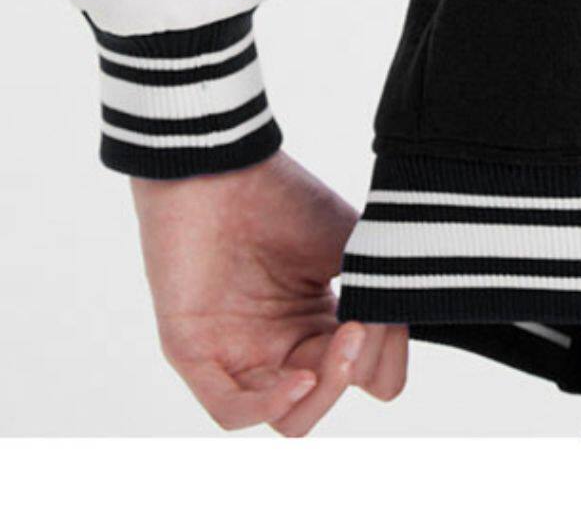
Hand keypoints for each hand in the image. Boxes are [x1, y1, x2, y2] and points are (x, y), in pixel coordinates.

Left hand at [131, 150, 408, 433]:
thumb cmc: (284, 198)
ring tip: (340, 346)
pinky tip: (302, 376)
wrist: (220, 166)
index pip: (354, 373)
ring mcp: (235, 351)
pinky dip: (273, 403)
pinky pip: (232, 409)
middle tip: (361, 327)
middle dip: (352, 373)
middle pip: (322, 398)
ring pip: (287, 416)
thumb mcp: (351, 250)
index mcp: (312, 321)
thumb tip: (384, 384)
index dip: (375, 360)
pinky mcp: (195, 353)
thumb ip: (379, 307)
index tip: (380, 316)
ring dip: (322, 395)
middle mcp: (275, 344)